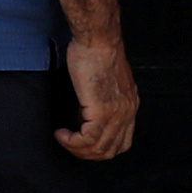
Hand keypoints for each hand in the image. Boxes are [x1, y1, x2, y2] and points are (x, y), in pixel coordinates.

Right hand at [56, 31, 138, 161]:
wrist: (97, 39)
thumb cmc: (97, 51)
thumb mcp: (105, 81)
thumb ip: (101, 100)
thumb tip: (85, 116)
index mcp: (130, 105)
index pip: (122, 142)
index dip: (99, 147)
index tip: (82, 140)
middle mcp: (127, 112)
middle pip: (110, 150)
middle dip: (86, 153)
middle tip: (69, 143)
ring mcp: (116, 113)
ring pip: (98, 148)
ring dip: (76, 149)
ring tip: (63, 137)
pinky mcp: (102, 111)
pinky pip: (87, 139)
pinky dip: (71, 141)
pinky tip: (61, 132)